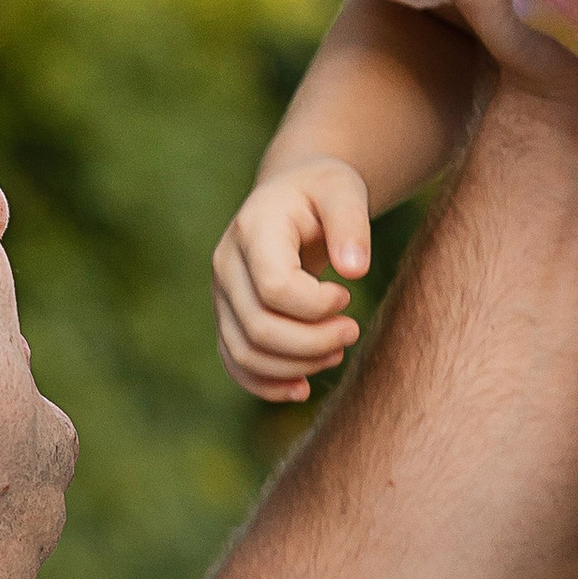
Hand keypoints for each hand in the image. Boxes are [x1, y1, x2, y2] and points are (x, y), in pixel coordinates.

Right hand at [213, 158, 373, 402]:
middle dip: (314, 342)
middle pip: (260, 327)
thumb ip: (352, 224)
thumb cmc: (322, 193)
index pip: (275, 288)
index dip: (316, 306)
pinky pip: (235, 362)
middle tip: (352, 330)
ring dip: (296, 365)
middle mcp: (226, 264)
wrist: (292, 197)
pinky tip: (302, 388)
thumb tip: (355, 271)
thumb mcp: (344, 191)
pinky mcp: (227, 317)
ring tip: (336, 352)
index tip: (346, 296)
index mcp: (253, 229)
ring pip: (246, 351)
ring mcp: (222, 295)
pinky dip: (266, 384)